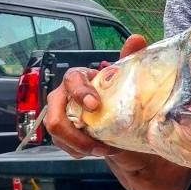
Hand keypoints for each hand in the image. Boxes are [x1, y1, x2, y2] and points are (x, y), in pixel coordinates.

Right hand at [43, 33, 146, 157]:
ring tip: (103, 149)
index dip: (80, 92)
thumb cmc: (121, 98)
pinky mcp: (62, 135)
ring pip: (58, 134)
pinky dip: (80, 151)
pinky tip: (98, 150)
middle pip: (54, 115)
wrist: (124, 125)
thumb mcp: (128, 80)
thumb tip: (136, 38)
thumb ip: (130, 57)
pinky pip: (64, 146)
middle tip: (95, 143)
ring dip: (80, 145)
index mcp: (80, 79)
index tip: (95, 105)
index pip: (72, 80)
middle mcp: (65, 97)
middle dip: (72, 132)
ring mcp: (61, 116)